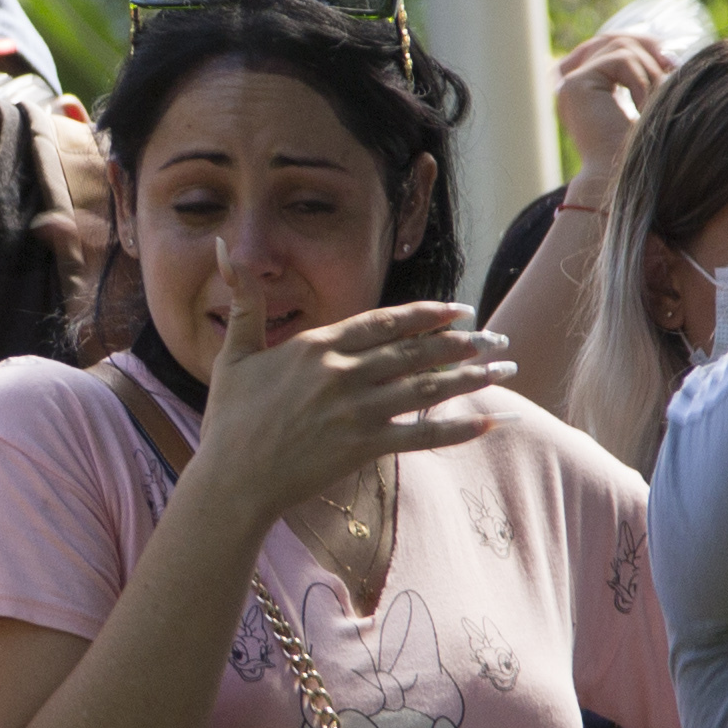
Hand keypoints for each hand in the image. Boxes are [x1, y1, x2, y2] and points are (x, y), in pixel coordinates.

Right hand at [188, 249, 506, 518]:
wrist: (232, 481)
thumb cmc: (229, 418)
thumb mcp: (234, 353)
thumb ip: (243, 299)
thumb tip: (225, 246)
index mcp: (317, 346)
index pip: (385, 322)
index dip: (428, 315)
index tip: (460, 311)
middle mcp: (343, 374)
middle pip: (415, 351)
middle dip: (462, 343)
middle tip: (496, 338)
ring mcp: (356, 412)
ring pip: (425, 387)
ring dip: (470, 377)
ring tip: (503, 369)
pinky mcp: (363, 448)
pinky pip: (421, 434)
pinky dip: (457, 428)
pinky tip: (488, 421)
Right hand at [554, 32, 671, 180]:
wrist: (625, 183)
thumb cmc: (642, 152)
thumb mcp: (648, 104)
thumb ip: (646, 75)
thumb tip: (666, 48)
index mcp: (587, 90)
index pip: (612, 45)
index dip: (644, 44)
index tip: (671, 64)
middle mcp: (572, 84)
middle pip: (615, 38)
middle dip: (650, 50)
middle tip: (672, 70)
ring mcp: (569, 84)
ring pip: (621, 46)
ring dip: (649, 71)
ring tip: (656, 102)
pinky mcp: (575, 85)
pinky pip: (620, 59)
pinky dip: (642, 80)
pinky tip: (644, 108)